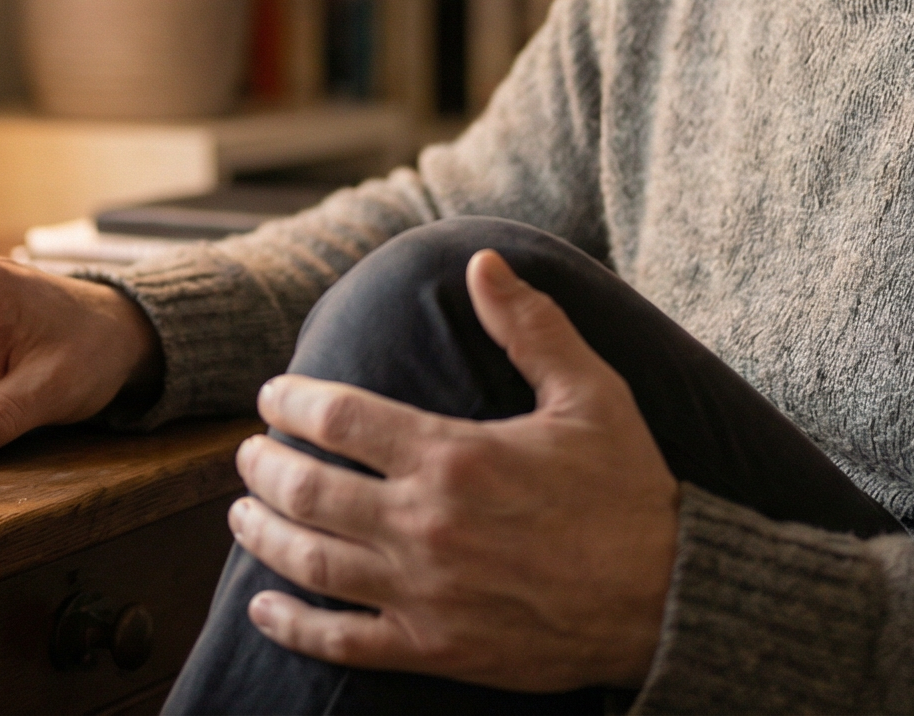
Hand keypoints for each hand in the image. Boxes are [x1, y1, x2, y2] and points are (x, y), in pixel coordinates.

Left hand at [232, 250, 678, 691]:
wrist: (671, 601)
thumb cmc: (631, 494)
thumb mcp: (592, 394)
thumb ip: (529, 326)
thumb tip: (481, 263)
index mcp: (454, 456)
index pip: (339, 419)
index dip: (293, 402)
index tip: (274, 395)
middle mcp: (425, 524)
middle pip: (308, 488)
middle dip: (264, 465)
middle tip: (247, 452)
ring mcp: (424, 593)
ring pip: (312, 561)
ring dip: (263, 535)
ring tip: (242, 513)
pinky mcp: (434, 649)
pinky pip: (342, 641)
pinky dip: (293, 625)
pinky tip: (263, 607)